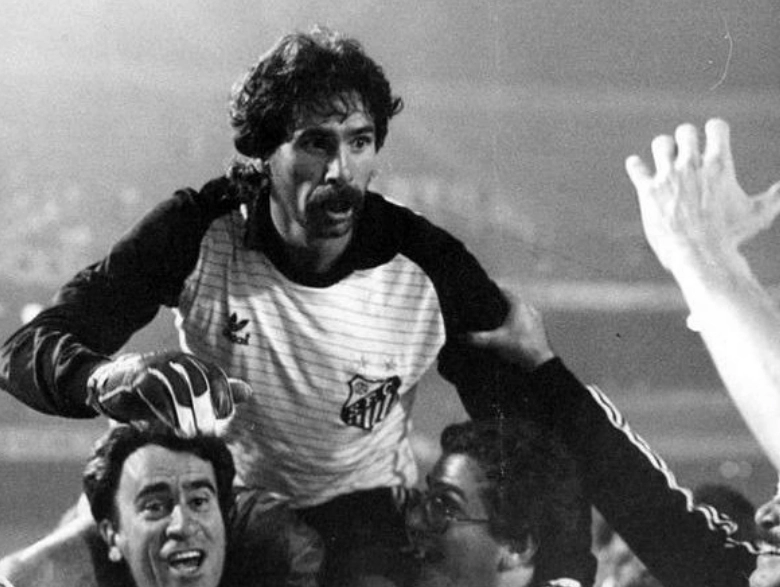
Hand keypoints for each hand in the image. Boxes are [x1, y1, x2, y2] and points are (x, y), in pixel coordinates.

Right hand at [86, 351, 251, 435]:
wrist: (115, 384)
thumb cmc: (157, 391)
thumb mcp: (188, 392)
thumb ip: (217, 392)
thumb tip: (249, 391)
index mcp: (193, 362)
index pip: (216, 376)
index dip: (223, 397)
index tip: (225, 420)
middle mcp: (177, 360)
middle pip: (199, 384)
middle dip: (205, 412)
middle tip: (206, 434)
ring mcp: (156, 367)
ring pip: (179, 389)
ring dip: (186, 415)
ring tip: (189, 435)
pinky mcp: (138, 378)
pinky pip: (155, 393)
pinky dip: (165, 412)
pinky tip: (170, 427)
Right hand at [466, 289, 554, 369]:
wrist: (541, 364)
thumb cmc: (521, 348)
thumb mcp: (495, 342)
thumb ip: (477, 338)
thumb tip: (461, 336)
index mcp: (519, 305)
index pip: (501, 291)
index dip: (490, 291)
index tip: (480, 295)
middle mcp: (528, 308)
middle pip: (508, 302)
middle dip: (497, 306)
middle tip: (484, 311)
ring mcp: (535, 319)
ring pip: (517, 313)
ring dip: (507, 317)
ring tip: (494, 324)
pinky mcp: (538, 331)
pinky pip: (523, 323)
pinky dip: (515, 326)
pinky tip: (507, 335)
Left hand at [625, 118, 779, 271]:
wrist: (700, 255)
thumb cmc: (731, 236)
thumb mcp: (756, 215)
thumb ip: (774, 199)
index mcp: (718, 164)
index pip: (716, 126)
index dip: (714, 131)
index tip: (712, 142)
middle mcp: (691, 165)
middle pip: (685, 131)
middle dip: (686, 140)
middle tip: (687, 156)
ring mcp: (668, 177)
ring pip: (660, 143)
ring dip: (663, 150)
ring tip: (666, 164)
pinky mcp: (647, 191)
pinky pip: (636, 166)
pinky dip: (636, 166)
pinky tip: (640, 171)